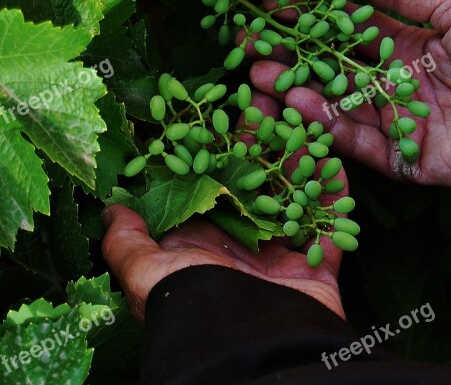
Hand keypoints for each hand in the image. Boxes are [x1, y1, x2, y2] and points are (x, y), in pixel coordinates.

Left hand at [101, 93, 346, 321]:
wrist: (250, 346)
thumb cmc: (194, 303)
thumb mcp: (145, 274)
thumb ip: (128, 242)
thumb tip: (112, 209)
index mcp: (204, 246)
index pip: (210, 188)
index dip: (215, 150)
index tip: (221, 113)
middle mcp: (243, 249)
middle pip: (255, 187)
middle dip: (262, 147)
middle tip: (268, 106)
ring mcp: (281, 259)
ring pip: (293, 200)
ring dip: (300, 164)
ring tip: (305, 124)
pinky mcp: (317, 270)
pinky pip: (332, 229)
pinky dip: (337, 201)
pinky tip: (337, 165)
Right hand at [250, 0, 450, 188]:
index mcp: (409, 44)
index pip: (349, 28)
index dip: (313, 15)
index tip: (273, 2)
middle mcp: (397, 83)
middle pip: (334, 69)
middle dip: (293, 56)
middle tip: (248, 42)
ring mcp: (397, 122)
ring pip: (336, 107)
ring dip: (297, 91)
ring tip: (257, 75)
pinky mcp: (403, 158)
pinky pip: (357, 143)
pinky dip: (325, 125)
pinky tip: (294, 105)